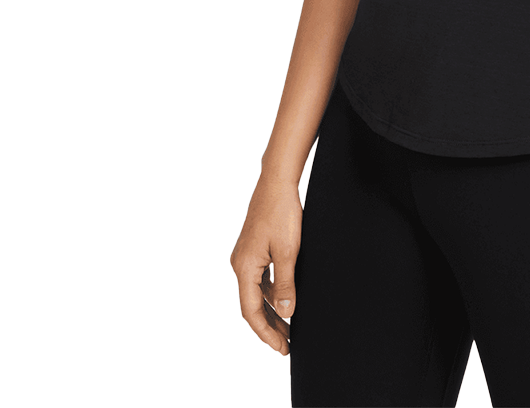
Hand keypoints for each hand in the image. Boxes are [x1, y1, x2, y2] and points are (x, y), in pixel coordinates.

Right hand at [229, 173, 302, 355]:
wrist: (277, 182)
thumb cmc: (282, 213)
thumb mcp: (288, 251)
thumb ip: (286, 284)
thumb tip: (286, 313)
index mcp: (244, 268)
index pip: (251, 311)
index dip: (267, 332)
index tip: (282, 347)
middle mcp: (240, 264)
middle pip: (253, 305)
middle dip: (270, 326)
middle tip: (287, 344)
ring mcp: (247, 257)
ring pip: (257, 293)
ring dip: (272, 310)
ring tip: (289, 327)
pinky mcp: (255, 249)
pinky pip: (261, 279)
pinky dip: (272, 293)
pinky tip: (285, 300)